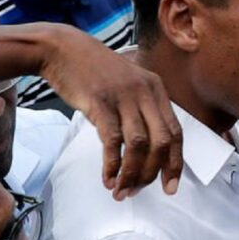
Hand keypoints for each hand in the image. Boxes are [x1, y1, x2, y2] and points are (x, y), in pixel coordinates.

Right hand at [40, 27, 182, 199]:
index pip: (176, 133)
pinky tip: (108, 178)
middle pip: (162, 142)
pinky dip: (112, 165)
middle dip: (153, 173)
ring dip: (132, 174)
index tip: (170, 187)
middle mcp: (145, 93)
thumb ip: (142, 110)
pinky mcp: (100, 102)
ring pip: (139, 145)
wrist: (62, 48)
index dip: (175, 164)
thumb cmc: (94, 71)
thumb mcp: (129, 84)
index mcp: (156, 89)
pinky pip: (113, 141)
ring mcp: (123, 97)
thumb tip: (148, 150)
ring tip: (121, 191)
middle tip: (138, 192)